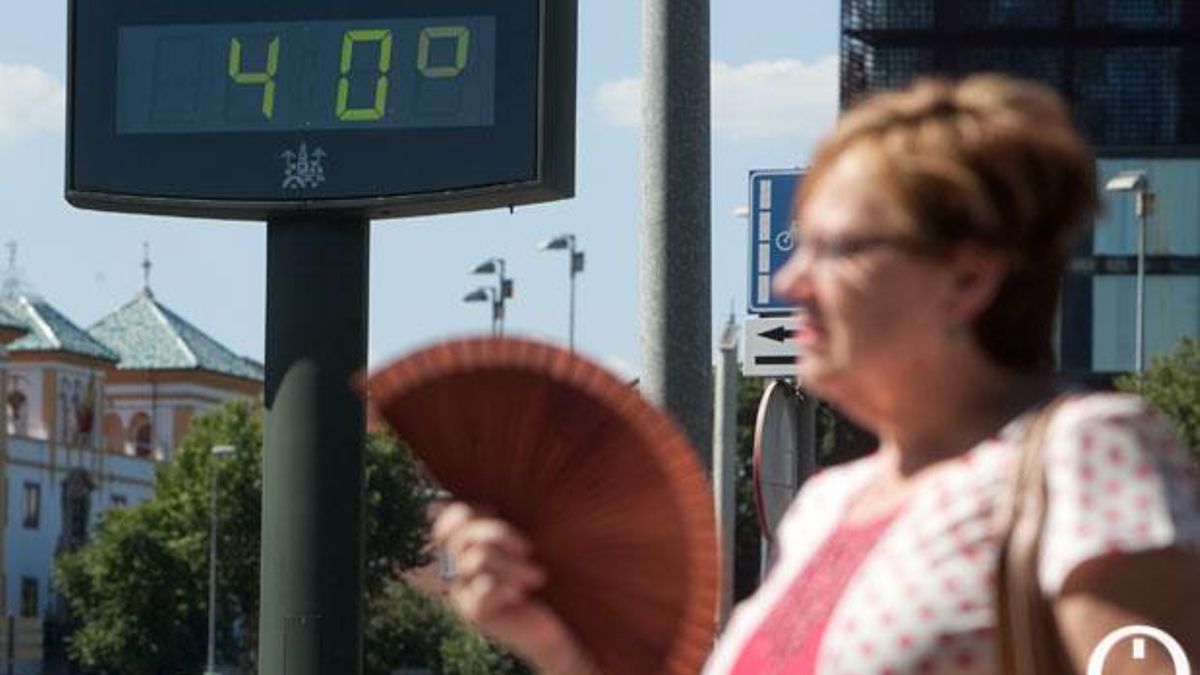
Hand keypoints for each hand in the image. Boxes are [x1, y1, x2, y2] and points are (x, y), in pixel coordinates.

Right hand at [432, 502, 602, 673]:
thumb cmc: (549, 580)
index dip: (465, 514)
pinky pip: (485, 587)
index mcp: (468, 551)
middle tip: (529, 548)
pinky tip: (523, 595)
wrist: (561, 626)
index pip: (446, 524)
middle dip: (498, 534)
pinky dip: (509, 586)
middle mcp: (459, 571)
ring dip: (513, 565)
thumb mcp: (527, 546)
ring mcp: (464, 593)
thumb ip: (508, 524)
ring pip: (476, 559)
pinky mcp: (475, 613)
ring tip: (538, 576)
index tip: (498, 514)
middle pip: (461, 536)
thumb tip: (481, 501)